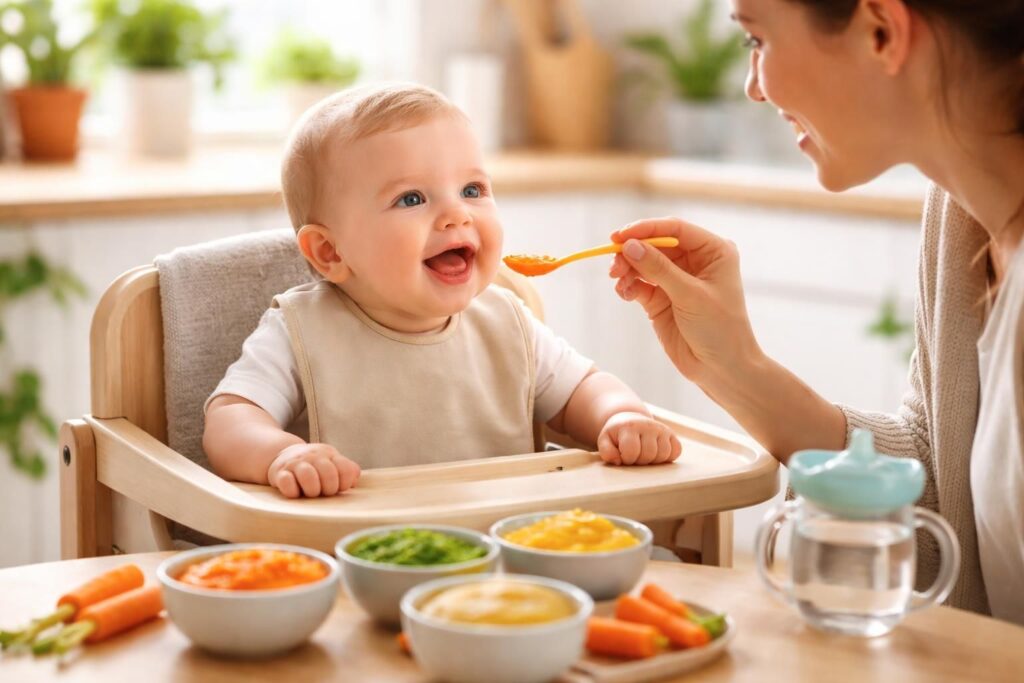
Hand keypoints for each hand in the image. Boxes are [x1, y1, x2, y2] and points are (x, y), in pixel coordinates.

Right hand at [267, 443, 360, 497]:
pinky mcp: (279, 473)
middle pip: (328, 473)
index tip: (339, 487)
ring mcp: (295, 463)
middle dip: (329, 489)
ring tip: (310, 493)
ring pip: (308, 475)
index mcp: (329, 454)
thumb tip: (354, 480)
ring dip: (312, 490)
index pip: (346, 469)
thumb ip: (347, 470)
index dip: (345, 483)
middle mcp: (313, 456)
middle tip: (324, 492)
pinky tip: (295, 492)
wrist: (282, 455)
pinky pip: (286, 482)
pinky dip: (292, 490)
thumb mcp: (332, 462)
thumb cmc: (314, 466)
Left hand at [597, 412, 680, 465]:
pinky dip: (668, 457)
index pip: (632, 451)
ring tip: (644, 454)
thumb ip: (606, 451)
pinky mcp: (671, 434)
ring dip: (653, 460)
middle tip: (634, 455)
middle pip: (649, 454)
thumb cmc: (617, 435)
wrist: (629, 421)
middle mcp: (648, 425)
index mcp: (629, 427)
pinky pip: (676, 451)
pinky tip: (656, 454)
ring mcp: (661, 429)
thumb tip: (617, 461)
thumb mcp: (605, 440)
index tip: (623, 455)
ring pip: (664, 454)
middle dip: (640, 460)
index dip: (627, 459)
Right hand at [608, 217, 760, 384]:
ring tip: (617, 280)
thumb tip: (630, 246)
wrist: (721, 369)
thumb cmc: (720, 329)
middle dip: (632, 251)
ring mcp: (676, 280)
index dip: (646, 229)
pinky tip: (624, 293)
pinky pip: (639, 284)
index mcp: (713, 251)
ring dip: (627, 269)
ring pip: (644, 263)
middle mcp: (694, 261)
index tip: (620, 236)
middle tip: (613, 263)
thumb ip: (659, 269)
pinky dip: (628, 286)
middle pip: (655, 244)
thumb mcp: (690, 295)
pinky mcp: (661, 299)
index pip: (675, 229)